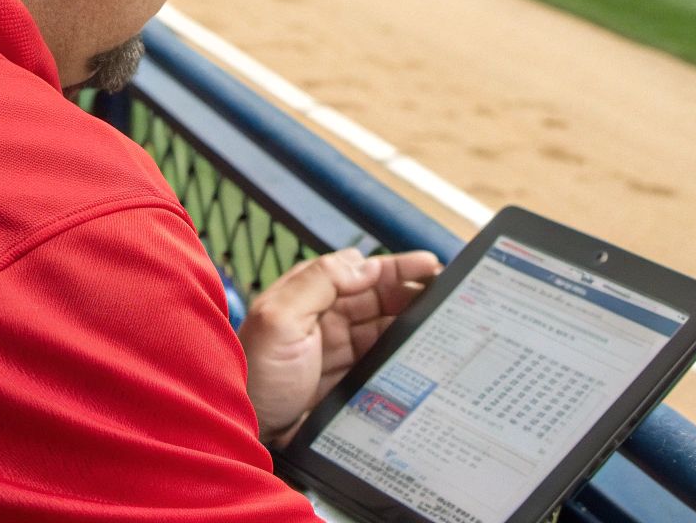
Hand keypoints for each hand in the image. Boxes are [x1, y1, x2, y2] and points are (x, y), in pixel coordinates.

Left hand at [238, 247, 441, 445]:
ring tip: (443, 326)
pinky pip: (382, 363)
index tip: (430, 266)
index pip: (359, 271)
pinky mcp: (346, 382)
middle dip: (412, 294)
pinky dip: (403, 357)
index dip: (395, 267)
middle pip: (378, 299)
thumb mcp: (278, 319)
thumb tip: (363, 262)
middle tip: (449, 296)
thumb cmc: (253, 376)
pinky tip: (422, 357)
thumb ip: (319, 283)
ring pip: (384, 330)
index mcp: (307, 296)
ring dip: (411, 326)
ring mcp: (337, 352)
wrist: (246, 434)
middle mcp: (324, 320)